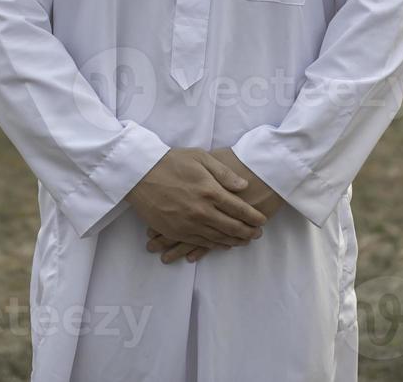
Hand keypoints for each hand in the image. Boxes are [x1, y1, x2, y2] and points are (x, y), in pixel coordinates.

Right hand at [124, 148, 266, 249]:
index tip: (262, 221)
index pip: (239, 209)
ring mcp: (188, 223)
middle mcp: (201, 211)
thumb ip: (224, 173)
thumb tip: (244, 186)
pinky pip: (200, 242)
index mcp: (210, 191)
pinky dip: (215, 246)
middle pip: (231, 227)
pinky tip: (223, 245)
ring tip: (245, 242)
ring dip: (234, 241)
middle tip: (258, 235)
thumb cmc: (171, 161)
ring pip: (217, 238)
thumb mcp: (200, 157)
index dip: (253, 217)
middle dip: (248, 232)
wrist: (140, 173)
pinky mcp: (175, 231)